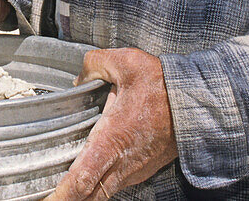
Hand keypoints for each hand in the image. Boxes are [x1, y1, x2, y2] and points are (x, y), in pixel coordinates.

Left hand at [44, 48, 177, 199]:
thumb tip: (79, 77)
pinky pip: (116, 182)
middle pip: (88, 196)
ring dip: (83, 192)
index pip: (81, 179)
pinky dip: (99, 183)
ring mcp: (135, 169)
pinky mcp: (143, 168)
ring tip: (63, 189)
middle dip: (67, 200)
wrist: (200, 103)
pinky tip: (90, 172)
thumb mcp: (125, 62)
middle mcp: (123, 162)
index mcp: (112, 141)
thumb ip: (94, 65)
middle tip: (48, 198)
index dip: (61, 196)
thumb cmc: (165, 86)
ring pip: (103, 191)